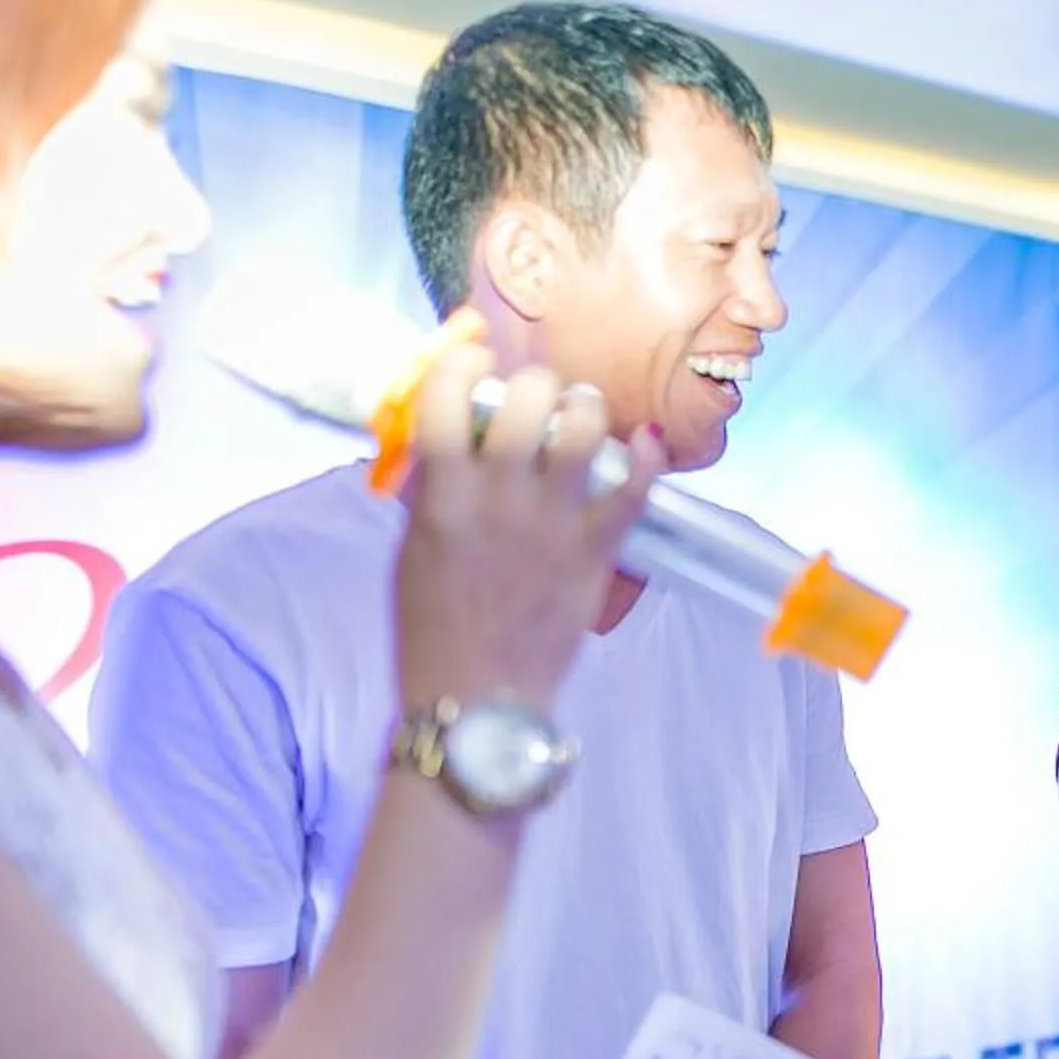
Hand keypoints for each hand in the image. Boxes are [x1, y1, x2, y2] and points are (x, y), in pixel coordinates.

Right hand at [392, 346, 660, 711]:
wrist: (478, 697)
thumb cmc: (433, 626)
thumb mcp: (412, 549)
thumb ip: (432, 489)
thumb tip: (453, 435)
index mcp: (441, 496)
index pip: (446, 397)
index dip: (463, 364)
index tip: (475, 361)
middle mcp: (498, 498)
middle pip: (528, 398)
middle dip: (536, 386)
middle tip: (540, 401)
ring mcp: (552, 523)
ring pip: (584, 428)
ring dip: (586, 410)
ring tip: (583, 415)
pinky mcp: (595, 551)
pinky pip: (634, 488)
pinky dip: (646, 458)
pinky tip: (646, 443)